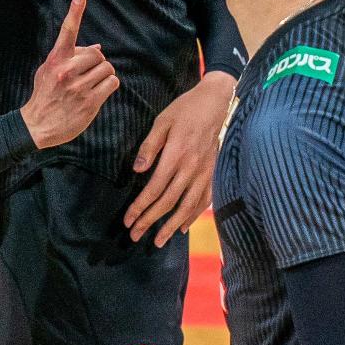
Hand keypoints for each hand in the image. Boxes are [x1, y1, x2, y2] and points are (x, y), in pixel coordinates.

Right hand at [21, 0, 118, 148]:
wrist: (37, 125)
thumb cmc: (44, 95)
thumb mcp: (48, 71)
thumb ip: (69, 57)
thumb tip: (98, 47)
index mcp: (56, 60)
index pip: (67, 31)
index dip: (75, 12)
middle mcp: (66, 71)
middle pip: (98, 54)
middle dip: (97, 62)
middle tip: (88, 73)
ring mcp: (78, 87)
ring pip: (107, 68)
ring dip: (103, 75)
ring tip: (92, 84)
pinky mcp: (90, 102)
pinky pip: (112, 83)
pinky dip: (109, 86)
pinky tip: (99, 92)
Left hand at [125, 71, 234, 244]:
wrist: (216, 102)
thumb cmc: (185, 109)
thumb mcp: (162, 122)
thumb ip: (149, 147)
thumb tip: (137, 170)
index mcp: (176, 155)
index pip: (154, 189)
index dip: (140, 207)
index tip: (128, 220)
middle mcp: (191, 168)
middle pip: (168, 202)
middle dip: (150, 222)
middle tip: (135, 236)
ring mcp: (205, 173)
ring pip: (187, 206)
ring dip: (171, 226)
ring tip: (158, 241)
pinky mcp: (213, 173)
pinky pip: (204, 200)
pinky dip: (193, 216)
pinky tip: (182, 227)